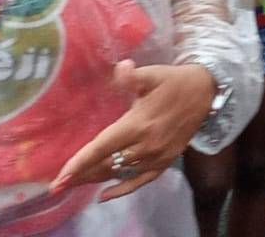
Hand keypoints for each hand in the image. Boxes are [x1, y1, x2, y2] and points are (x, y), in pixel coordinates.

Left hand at [49, 61, 216, 201]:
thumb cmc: (175, 81)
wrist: (207, 92)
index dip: (79, 164)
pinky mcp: (166, 160)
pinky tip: (105, 195)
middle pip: (106, 165)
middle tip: (57, 186)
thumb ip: (133, 76)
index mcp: (138, 124)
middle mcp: (145, 145)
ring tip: (74, 185)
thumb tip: (121, 68)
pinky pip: (141, 181)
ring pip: (119, 173)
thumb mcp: (154, 74)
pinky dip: (123, 190)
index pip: (102, 148)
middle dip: (80, 176)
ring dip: (96, 179)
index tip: (58, 179)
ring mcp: (157, 156)